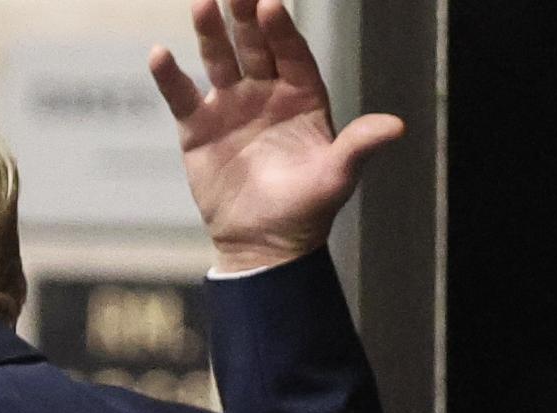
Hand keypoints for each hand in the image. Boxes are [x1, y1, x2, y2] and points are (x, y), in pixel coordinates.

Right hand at [150, 0, 403, 271]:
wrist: (263, 244)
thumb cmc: (306, 210)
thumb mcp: (337, 177)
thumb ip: (360, 146)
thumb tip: (396, 127)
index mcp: (302, 98)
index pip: (291, 53)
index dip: (281, 29)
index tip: (271, 4)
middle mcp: (266, 95)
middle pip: (254, 45)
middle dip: (245, 16)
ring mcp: (230, 108)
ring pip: (219, 61)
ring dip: (209, 33)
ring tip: (201, 4)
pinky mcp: (198, 129)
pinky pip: (182, 96)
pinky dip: (169, 77)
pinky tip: (159, 55)